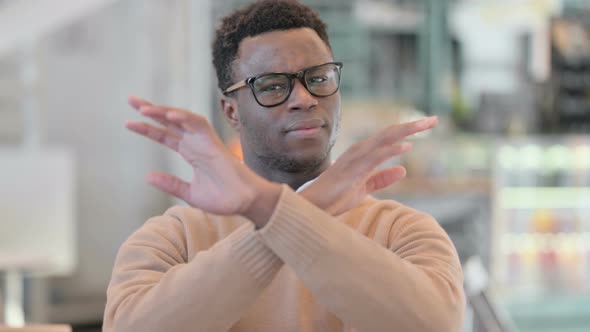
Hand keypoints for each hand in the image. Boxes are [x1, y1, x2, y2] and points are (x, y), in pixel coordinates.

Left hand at [125, 96, 279, 223]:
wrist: (244, 202)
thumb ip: (170, 183)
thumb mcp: (189, 193)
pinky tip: (168, 115)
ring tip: (143, 109)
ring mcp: (205, 141)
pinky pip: (198, 124)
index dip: (148, 129)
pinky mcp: (214, 142)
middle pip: (170, 122)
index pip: (165, 136)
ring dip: (163, 111)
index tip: (129, 123)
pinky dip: (184, 117)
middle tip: (130, 100)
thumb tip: (147, 176)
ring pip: (182, 118)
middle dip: (151, 110)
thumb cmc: (222, 198)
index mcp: (191, 152)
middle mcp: (196, 143)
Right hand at [300, 116, 437, 215]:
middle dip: (412, 125)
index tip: (428, 125)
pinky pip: (374, 157)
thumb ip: (382, 178)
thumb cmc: (335, 197)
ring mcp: (356, 158)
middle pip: (390, 133)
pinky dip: (390, 150)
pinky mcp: (352, 170)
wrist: (313, 206)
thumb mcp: (364, 188)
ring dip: (406, 131)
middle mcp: (360, 151)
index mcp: (364, 154)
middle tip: (434, 119)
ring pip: (384, 139)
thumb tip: (403, 169)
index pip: (390, 138)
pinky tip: (407, 146)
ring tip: (426, 124)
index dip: (409, 130)